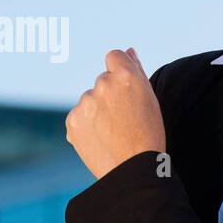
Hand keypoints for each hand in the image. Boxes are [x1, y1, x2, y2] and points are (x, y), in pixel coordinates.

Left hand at [66, 48, 165, 178]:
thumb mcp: (149, 99)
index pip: (114, 56)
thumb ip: (136, 71)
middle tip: (124, 120)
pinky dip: (86, 126)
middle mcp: (102, 84)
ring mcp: (85, 102)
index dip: (119, 71)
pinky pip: (78, 116)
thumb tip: (127, 51)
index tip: (124, 88)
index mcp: (125, 75)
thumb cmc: (148, 134)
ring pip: (90, 100)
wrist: (132, 170)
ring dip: (97, 111)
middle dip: (110, 95)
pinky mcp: (72, 120)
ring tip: (113, 134)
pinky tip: (101, 140)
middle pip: (102, 80)